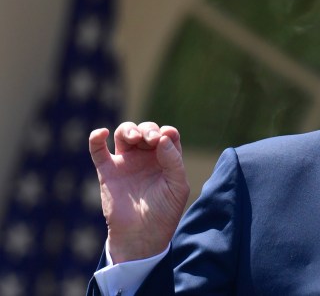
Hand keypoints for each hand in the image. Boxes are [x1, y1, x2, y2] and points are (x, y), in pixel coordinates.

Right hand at [89, 122, 189, 262]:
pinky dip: (95, 138)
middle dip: (148, 129)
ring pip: (123, 133)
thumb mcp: (177, 187)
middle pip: (145, 130)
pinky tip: (101, 133)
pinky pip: (97, 150)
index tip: (165, 138)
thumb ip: (173, 161)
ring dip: (128, 129)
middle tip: (151, 140)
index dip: (166, 132)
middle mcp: (146, 157)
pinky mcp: (107, 171)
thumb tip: (163, 137)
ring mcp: (126, 162)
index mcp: (166, 159)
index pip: (167, 135)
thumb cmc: (164, 212)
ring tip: (134, 138)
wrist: (141, 235)